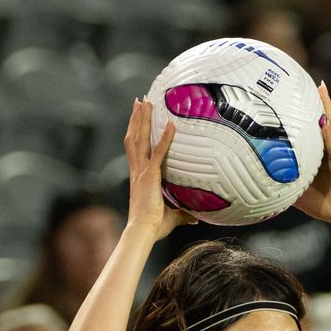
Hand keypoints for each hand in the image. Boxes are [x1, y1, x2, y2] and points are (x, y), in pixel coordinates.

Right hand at [124, 98, 194, 239]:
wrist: (143, 231)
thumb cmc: (153, 227)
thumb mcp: (171, 217)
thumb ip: (183, 214)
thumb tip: (196, 219)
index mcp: (138, 177)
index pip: (135, 149)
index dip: (135, 132)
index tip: (137, 117)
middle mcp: (137, 170)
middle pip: (134, 137)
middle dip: (137, 118)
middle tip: (139, 100)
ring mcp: (142, 171)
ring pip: (140, 139)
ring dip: (143, 119)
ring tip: (145, 101)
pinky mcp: (150, 175)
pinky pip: (159, 152)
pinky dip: (166, 138)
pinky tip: (172, 125)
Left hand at [294, 84, 330, 228]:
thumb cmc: (325, 205)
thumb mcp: (297, 194)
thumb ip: (284, 184)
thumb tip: (261, 181)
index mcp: (317, 157)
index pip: (307, 132)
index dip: (300, 115)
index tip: (289, 98)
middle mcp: (327, 151)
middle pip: (319, 122)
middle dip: (314, 102)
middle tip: (304, 82)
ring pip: (329, 125)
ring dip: (325, 106)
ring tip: (320, 87)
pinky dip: (328, 128)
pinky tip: (324, 116)